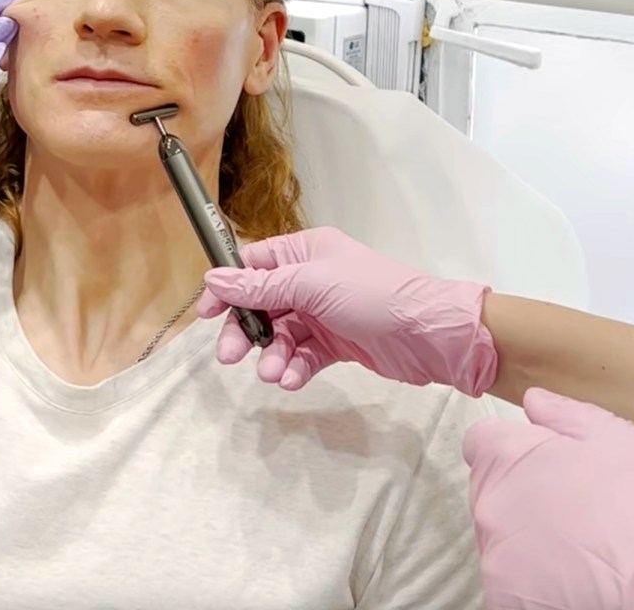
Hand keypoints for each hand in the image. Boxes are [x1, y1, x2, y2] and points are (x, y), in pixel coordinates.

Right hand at [198, 226, 496, 395]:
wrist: (429, 335)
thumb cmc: (372, 296)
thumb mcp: (312, 285)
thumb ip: (261, 286)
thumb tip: (214, 279)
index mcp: (305, 253)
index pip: (252, 265)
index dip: (227, 288)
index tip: (205, 316)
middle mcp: (311, 279)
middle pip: (262, 304)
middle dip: (245, 331)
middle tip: (230, 357)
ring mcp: (324, 314)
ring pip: (281, 335)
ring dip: (271, 355)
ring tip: (272, 374)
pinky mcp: (337, 344)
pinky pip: (304, 355)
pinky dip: (294, 368)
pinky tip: (292, 380)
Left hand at [464, 389, 633, 609]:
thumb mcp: (621, 439)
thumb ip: (565, 415)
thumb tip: (533, 403)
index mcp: (508, 460)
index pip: (482, 443)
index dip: (515, 451)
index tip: (544, 467)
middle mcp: (491, 510)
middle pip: (492, 493)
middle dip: (524, 497)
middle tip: (579, 512)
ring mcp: (497, 563)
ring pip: (502, 543)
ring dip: (529, 544)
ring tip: (586, 552)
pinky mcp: (507, 603)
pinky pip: (512, 587)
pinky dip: (536, 587)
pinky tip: (579, 585)